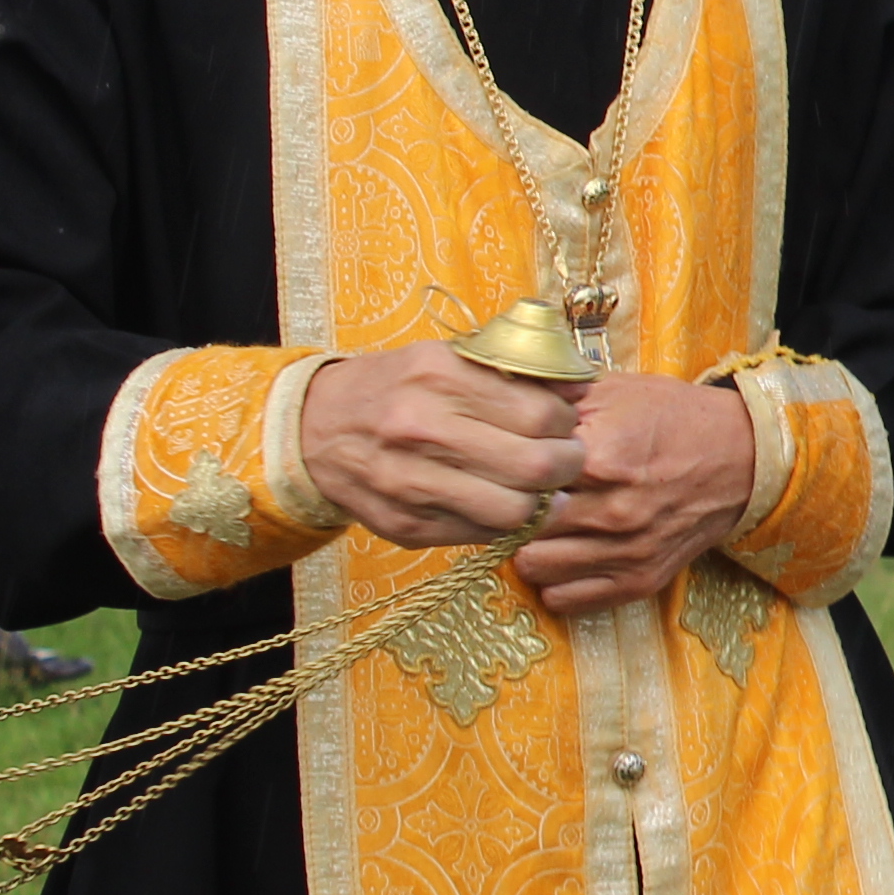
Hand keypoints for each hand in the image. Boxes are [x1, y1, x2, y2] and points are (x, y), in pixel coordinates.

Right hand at [302, 343, 587, 546]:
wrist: (313, 430)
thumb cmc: (396, 388)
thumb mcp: (446, 358)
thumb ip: (513, 371)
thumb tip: (581, 390)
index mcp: (439, 376)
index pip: (540, 414)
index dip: (566, 423)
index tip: (563, 422)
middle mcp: (422, 430)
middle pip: (536, 467)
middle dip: (566, 465)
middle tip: (565, 458)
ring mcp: (411, 485)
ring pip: (514, 511)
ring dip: (540, 501)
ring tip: (537, 485)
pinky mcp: (407, 527)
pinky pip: (482, 536)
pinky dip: (502, 522)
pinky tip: (498, 499)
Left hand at [515, 373, 760, 616]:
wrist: (742, 459)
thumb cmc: (674, 418)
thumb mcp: (617, 390)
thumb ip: (555, 392)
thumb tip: (498, 389)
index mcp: (601, 457)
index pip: (517, 477)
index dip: (503, 470)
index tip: (503, 464)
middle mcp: (613, 511)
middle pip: (519, 525)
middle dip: (509, 509)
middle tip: (513, 496)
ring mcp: (627, 552)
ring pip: (532, 566)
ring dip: (528, 546)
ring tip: (539, 525)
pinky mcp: (638, 581)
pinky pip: (564, 598)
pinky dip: (554, 579)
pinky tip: (563, 552)